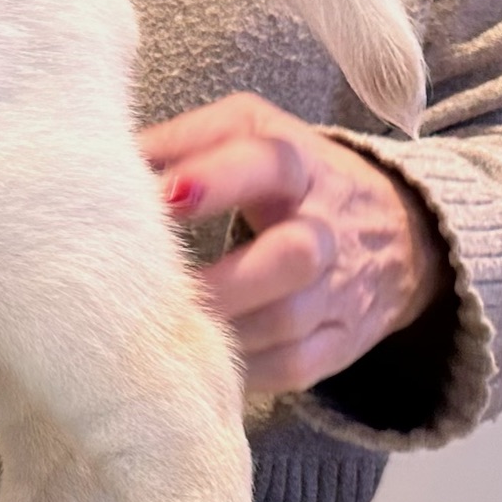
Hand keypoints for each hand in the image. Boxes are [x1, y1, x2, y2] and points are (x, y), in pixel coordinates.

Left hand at [139, 93, 448, 396]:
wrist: (398, 229)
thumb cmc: (288, 175)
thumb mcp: (245, 132)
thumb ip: (179, 141)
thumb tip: (103, 161)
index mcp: (296, 165)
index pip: (265, 164)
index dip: (216, 180)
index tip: (164, 198)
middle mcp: (324, 228)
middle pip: (292, 256)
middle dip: (222, 280)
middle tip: (159, 290)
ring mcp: (340, 290)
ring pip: (286, 321)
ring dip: (220, 331)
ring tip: (163, 328)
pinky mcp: (343, 341)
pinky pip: (293, 366)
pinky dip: (242, 369)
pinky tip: (199, 360)